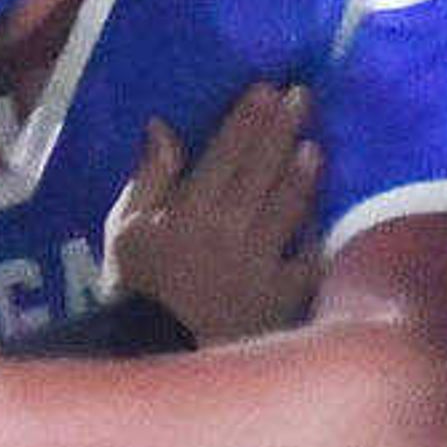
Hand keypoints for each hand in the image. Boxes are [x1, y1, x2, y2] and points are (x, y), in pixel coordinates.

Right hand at [109, 82, 319, 345]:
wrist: (155, 357)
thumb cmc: (133, 292)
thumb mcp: (124, 231)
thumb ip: (147, 178)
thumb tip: (162, 126)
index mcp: (189, 211)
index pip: (226, 153)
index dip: (248, 119)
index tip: (267, 89)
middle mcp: (230, 229)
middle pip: (262, 170)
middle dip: (282, 129)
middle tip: (302, 96)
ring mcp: (259, 263)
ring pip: (287, 207)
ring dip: (303, 174)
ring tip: (314, 147)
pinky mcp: (279, 297)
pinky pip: (305, 261)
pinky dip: (315, 239)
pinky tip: (322, 219)